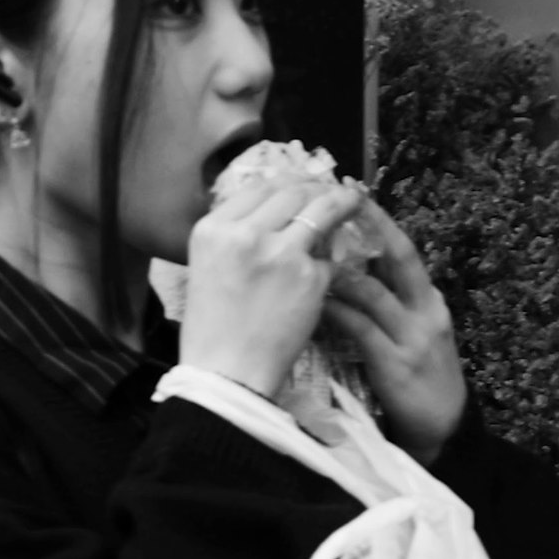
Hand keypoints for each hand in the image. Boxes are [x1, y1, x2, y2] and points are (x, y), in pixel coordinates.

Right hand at [179, 168, 356, 402]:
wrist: (226, 374)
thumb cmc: (211, 329)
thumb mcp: (206, 268)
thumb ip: (234, 237)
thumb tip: (271, 211)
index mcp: (212, 229)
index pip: (258, 187)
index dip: (286, 184)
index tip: (300, 188)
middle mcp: (245, 233)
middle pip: (293, 192)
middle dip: (317, 189)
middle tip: (331, 194)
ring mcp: (282, 253)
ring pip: (322, 211)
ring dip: (341, 204)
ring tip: (352, 203)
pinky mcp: (311, 277)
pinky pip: (331, 257)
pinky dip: (333, 260)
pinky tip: (331, 266)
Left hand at [317, 200, 467, 459]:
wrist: (441, 429)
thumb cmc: (414, 378)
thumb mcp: (405, 331)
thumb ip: (381, 302)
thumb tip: (339, 267)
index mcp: (427, 298)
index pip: (402, 250)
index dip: (378, 220)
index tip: (350, 191)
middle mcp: (426, 309)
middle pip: (398, 257)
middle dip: (368, 228)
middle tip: (333, 202)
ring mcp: (414, 335)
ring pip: (373, 291)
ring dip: (337, 270)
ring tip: (305, 250)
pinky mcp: (396, 362)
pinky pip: (359, 329)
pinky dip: (334, 312)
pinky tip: (310, 301)